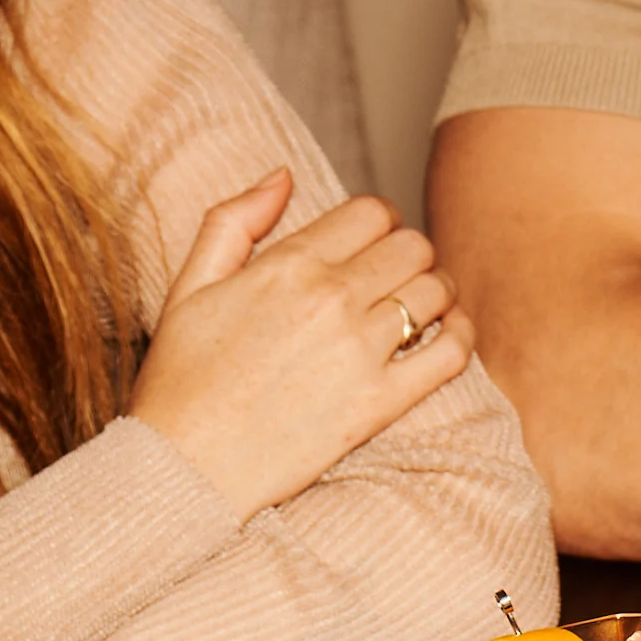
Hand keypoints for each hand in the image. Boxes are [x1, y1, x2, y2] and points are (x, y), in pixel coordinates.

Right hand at [128, 171, 472, 517]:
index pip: (373, 212)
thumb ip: (233, 220)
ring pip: (436, 291)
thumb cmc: (181, 379)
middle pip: (414, 245)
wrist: (180, 467)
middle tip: (394, 279)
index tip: (371, 246)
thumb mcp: (189, 286)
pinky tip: (443, 338)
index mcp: (288, 266)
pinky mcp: (380, 402)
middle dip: (409, 255)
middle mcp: (330, 299)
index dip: (379, 223)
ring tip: (416, 310)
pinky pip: (452, 351)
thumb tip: (283, 174)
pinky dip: (460, 336)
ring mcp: (360, 351)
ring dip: (435, 294)